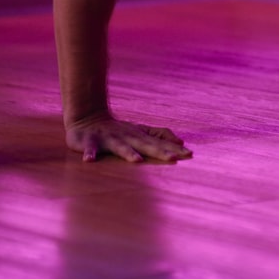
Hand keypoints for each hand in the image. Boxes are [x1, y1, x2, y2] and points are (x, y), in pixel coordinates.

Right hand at [65, 112, 192, 162]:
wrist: (88, 118)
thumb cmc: (119, 130)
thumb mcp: (141, 131)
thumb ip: (161, 135)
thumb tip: (181, 142)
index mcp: (139, 136)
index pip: (160, 142)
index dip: (174, 148)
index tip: (190, 154)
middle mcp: (127, 136)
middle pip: (145, 145)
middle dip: (159, 152)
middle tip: (173, 159)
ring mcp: (109, 138)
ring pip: (120, 147)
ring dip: (128, 153)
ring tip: (136, 161)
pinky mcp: (90, 141)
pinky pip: (90, 148)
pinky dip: (90, 153)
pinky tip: (90, 160)